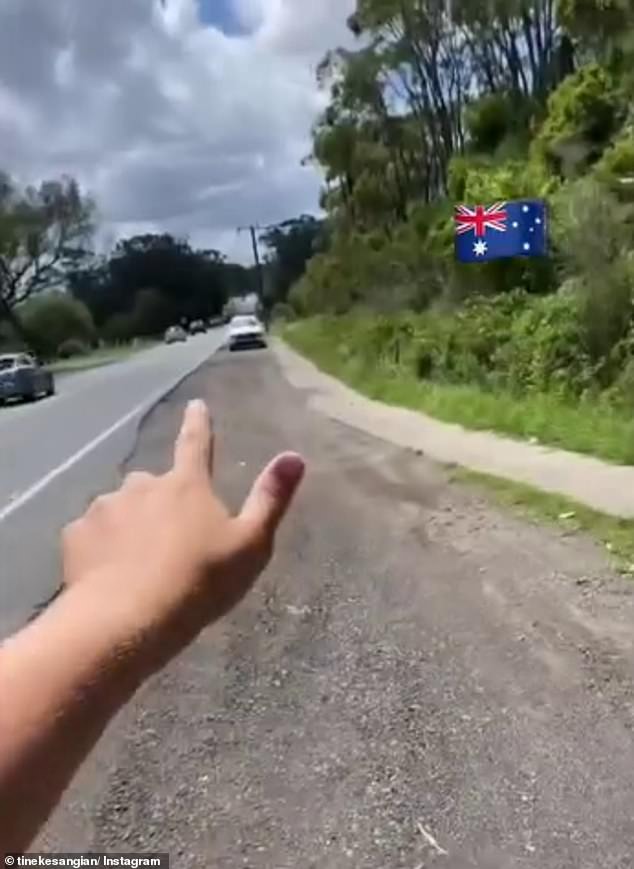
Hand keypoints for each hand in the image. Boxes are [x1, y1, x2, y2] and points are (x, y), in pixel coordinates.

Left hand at [61, 400, 304, 666]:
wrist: (127, 620)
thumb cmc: (199, 582)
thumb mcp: (250, 545)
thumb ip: (270, 499)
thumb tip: (295, 455)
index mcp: (187, 485)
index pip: (196, 443)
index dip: (198, 424)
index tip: (195, 405)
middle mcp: (143, 485)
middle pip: (155, 484)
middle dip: (161, 501)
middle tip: (169, 539)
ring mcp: (106, 507)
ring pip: (121, 509)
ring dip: (130, 525)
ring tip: (138, 565)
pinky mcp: (76, 535)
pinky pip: (93, 534)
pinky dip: (102, 547)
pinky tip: (109, 574)